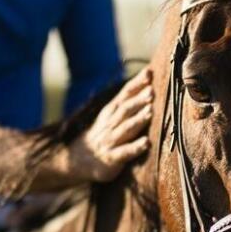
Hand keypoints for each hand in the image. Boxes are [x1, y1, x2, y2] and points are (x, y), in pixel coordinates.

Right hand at [66, 68, 153, 182]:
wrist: (79, 158)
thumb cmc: (104, 133)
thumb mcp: (112, 114)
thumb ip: (129, 100)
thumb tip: (149, 82)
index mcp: (112, 111)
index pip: (125, 93)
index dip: (136, 83)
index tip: (149, 73)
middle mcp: (111, 123)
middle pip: (125, 109)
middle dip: (138, 100)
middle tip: (151, 92)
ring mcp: (111, 141)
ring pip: (125, 128)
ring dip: (137, 120)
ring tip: (150, 112)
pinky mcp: (112, 159)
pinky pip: (124, 152)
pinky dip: (135, 147)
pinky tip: (146, 143)